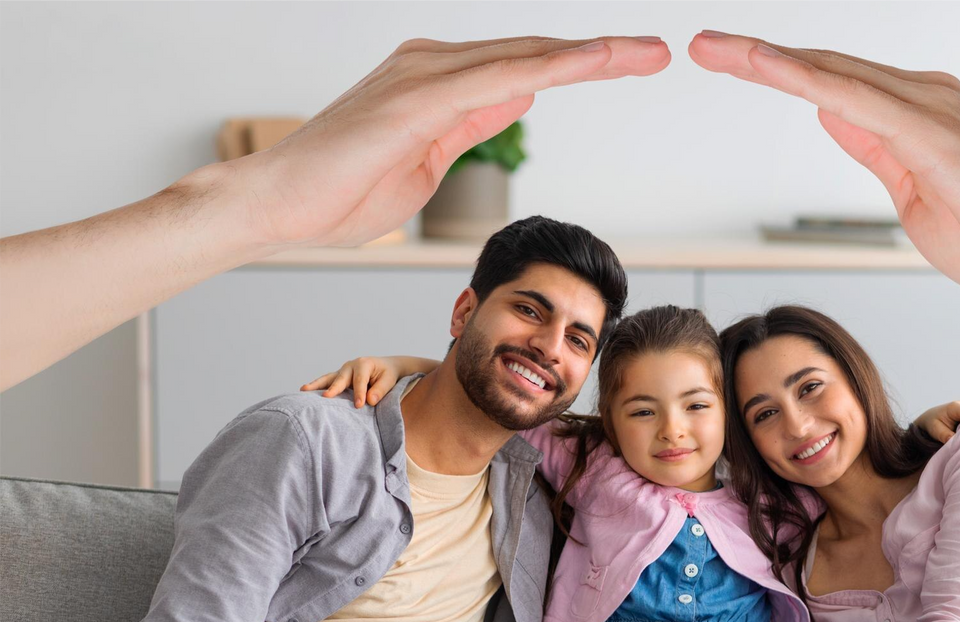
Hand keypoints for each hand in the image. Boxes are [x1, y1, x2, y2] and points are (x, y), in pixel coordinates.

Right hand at [217, 36, 669, 249]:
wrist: (275, 206)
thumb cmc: (340, 193)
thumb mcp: (428, 158)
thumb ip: (470, 124)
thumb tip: (515, 95)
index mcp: (436, 82)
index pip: (522, 68)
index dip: (578, 63)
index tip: (631, 64)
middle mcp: (432, 64)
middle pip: (533, 52)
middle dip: (600, 52)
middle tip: (657, 51)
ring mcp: (425, 74)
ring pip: (525, 55)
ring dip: (591, 53)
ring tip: (646, 53)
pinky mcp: (418, 95)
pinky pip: (501, 74)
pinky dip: (553, 66)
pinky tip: (596, 61)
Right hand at [301, 355, 440, 407]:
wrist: (386, 367)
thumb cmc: (388, 374)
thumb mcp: (389, 380)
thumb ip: (381, 389)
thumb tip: (370, 400)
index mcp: (364, 364)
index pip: (360, 380)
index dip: (359, 393)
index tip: (359, 405)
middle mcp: (350, 366)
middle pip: (341, 378)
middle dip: (334, 388)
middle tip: (326, 397)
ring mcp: (342, 371)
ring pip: (328, 379)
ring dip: (316, 385)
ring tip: (303, 390)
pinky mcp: (338, 378)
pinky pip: (327, 383)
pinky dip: (317, 387)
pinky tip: (305, 394)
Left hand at [688, 31, 959, 305]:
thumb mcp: (908, 189)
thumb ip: (872, 147)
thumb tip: (831, 114)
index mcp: (916, 111)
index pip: (832, 82)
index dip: (777, 69)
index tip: (725, 60)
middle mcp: (924, 95)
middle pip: (825, 67)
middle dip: (758, 55)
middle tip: (703, 44)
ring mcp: (931, 107)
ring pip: (834, 73)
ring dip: (769, 59)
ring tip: (715, 48)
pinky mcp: (934, 131)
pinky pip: (857, 98)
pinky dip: (806, 80)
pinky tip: (766, 67)